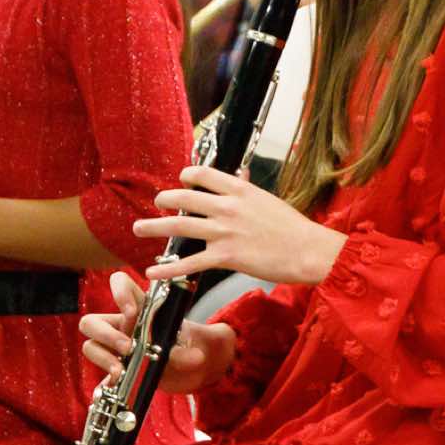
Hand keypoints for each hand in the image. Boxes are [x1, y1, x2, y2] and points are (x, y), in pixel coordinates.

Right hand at [78, 270, 237, 392]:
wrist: (200, 370)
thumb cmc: (196, 345)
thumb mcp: (197, 344)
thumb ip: (191, 349)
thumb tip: (194, 356)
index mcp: (143, 309)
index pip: (120, 284)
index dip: (120, 293)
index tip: (133, 312)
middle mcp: (125, 327)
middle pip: (91, 321)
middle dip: (105, 333)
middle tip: (128, 347)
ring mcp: (119, 350)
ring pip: (90, 346)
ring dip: (102, 357)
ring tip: (121, 370)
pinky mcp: (120, 372)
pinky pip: (100, 375)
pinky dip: (106, 380)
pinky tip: (119, 384)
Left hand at [134, 165, 345, 285]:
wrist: (306, 250)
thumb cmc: (292, 227)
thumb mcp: (268, 199)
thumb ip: (247, 189)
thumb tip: (240, 175)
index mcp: (239, 189)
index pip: (203, 174)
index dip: (186, 177)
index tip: (181, 181)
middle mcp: (227, 206)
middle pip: (184, 197)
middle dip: (164, 199)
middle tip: (155, 203)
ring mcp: (224, 231)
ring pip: (180, 226)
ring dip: (154, 227)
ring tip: (138, 228)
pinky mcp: (225, 256)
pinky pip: (189, 263)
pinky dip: (168, 268)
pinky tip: (153, 270)